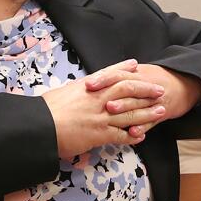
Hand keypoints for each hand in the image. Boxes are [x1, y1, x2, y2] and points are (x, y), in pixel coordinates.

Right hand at [41, 59, 166, 158]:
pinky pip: (121, 134)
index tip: (135, 65)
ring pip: (130, 112)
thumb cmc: (45, 110)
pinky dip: (133, 135)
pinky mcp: (99, 133)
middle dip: (145, 90)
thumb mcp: (61, 93)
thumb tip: (78, 91)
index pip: (110, 74)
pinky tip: (142, 135)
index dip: (124, 69)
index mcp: (86, 87)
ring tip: (160, 111)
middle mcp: (97, 99)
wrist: (40, 126)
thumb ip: (74, 92)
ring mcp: (100, 116)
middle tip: (159, 89)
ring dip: (147, 112)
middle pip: (127, 90)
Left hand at [85, 62, 200, 135]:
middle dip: (109, 91)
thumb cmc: (157, 81)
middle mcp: (144, 84)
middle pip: (125, 86)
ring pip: (137, 103)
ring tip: (110, 111)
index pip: (117, 73)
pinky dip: (142, 127)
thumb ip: (120, 78)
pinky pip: (152, 121)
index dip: (103, 77)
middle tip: (93, 95)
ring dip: (124, 107)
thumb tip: (96, 83)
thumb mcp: (140, 74)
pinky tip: (132, 132)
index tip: (88, 83)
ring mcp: (153, 99)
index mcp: (137, 74)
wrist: (185, 84)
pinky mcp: (162, 112)